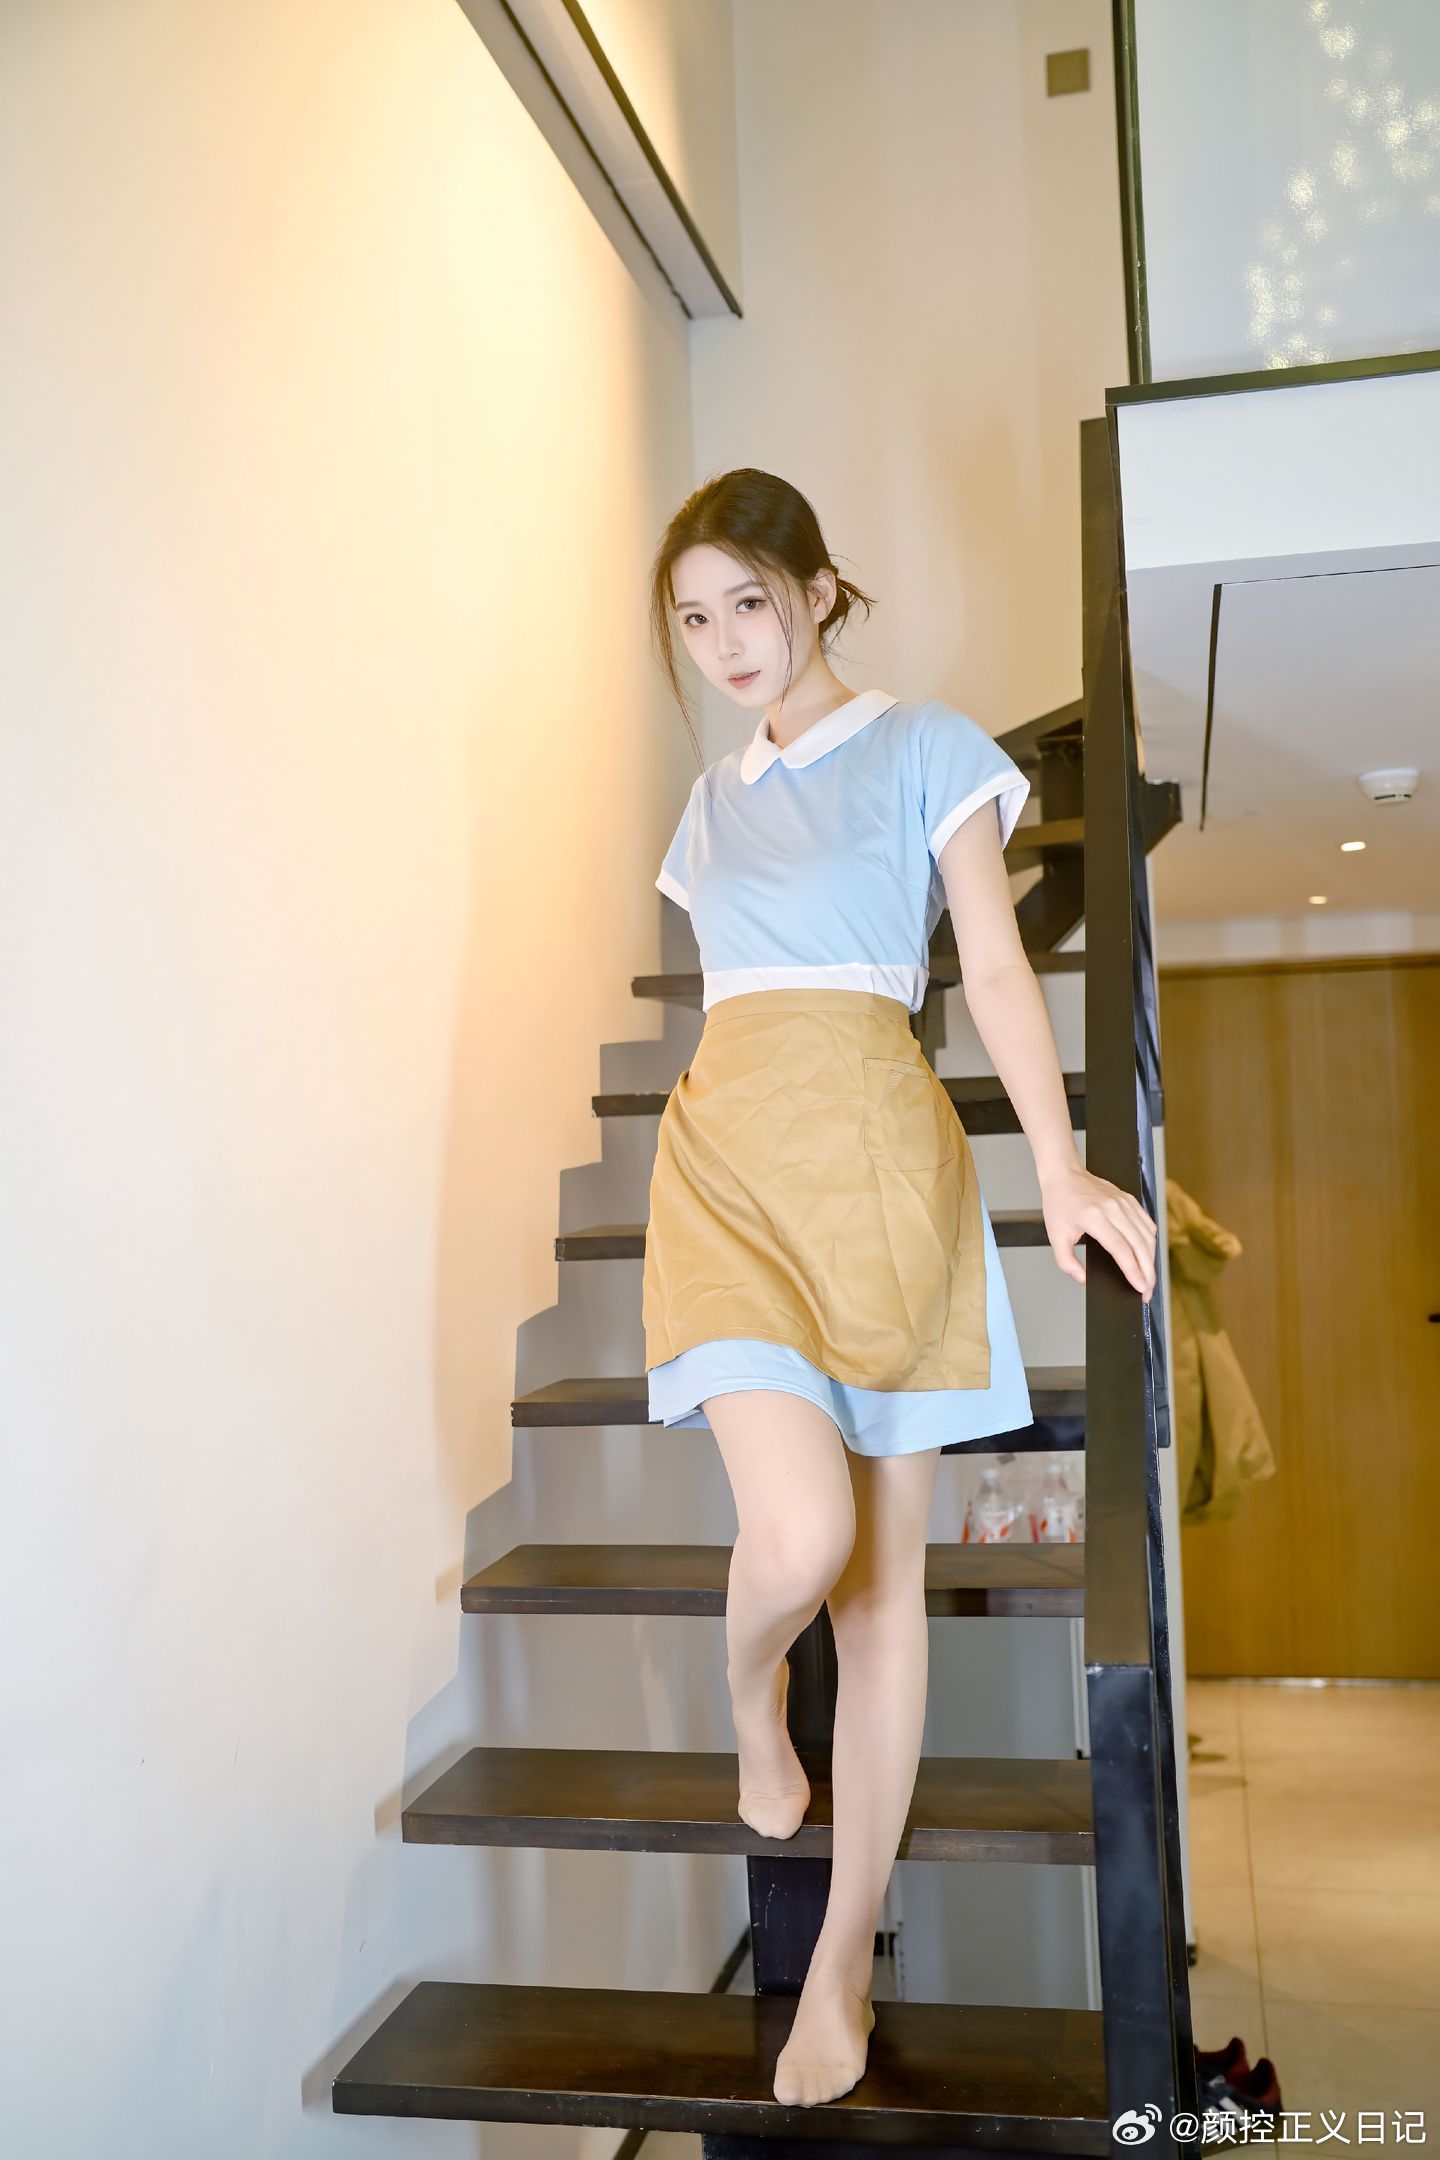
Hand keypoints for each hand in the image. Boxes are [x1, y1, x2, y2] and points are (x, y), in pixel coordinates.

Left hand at [1040, 1161, 1157, 1296]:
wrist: (1064, 1174)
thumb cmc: (1059, 1202)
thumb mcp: (1054, 1236)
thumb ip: (1066, 1262)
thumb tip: (1083, 1278)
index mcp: (1094, 1217)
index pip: (1121, 1249)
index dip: (1134, 1271)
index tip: (1140, 1287)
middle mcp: (1113, 1208)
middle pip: (1140, 1244)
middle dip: (1147, 1272)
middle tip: (1147, 1291)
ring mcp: (1124, 1202)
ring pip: (1147, 1235)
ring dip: (1151, 1259)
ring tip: (1148, 1277)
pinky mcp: (1129, 1199)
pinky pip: (1147, 1223)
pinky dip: (1150, 1241)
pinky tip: (1147, 1254)